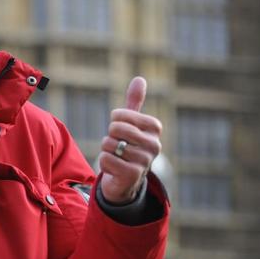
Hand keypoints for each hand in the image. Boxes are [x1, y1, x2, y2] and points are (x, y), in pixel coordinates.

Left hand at [97, 77, 161, 204]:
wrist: (126, 179)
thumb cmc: (128, 146)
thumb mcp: (131, 123)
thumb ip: (134, 102)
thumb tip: (139, 79)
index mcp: (154, 128)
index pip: (120, 114)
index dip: (114, 121)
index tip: (122, 130)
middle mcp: (154, 144)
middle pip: (115, 128)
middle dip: (110, 136)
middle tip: (118, 145)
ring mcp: (145, 160)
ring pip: (108, 144)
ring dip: (107, 151)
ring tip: (118, 157)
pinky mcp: (133, 174)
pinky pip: (105, 159)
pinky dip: (104, 163)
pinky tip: (115, 168)